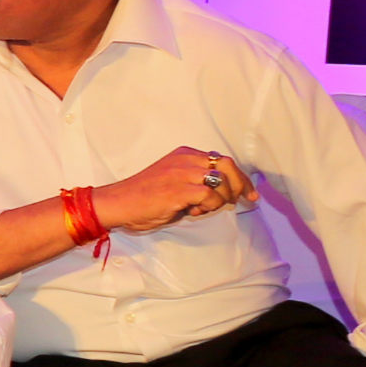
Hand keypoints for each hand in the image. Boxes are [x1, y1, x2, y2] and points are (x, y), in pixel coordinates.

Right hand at [100, 146, 256, 234]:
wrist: (117, 204)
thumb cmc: (142, 197)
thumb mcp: (173, 179)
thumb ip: (195, 179)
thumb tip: (223, 192)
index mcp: (184, 155)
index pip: (222, 160)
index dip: (241, 177)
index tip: (248, 193)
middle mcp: (185, 160)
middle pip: (228, 165)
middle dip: (241, 185)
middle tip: (241, 200)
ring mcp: (182, 173)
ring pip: (222, 181)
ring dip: (221, 199)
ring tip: (204, 208)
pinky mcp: (179, 190)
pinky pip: (210, 196)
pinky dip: (209, 207)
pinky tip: (194, 212)